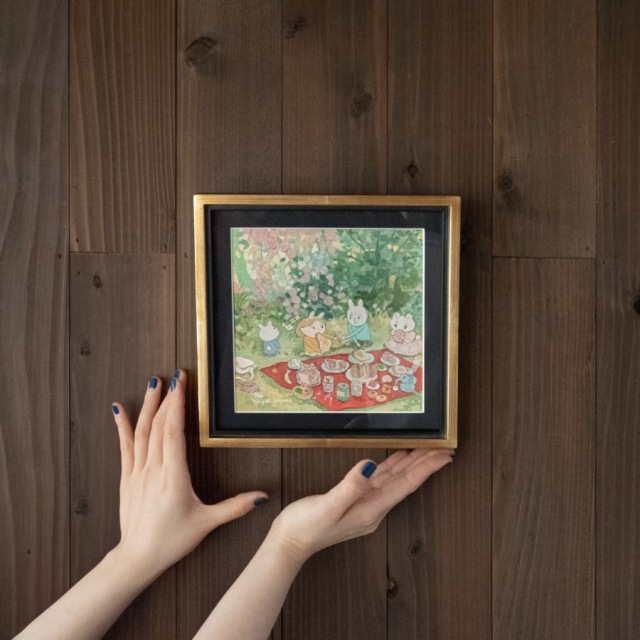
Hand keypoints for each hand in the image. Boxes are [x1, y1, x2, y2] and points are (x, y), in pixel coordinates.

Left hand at [109, 370, 267, 580]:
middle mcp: (153, 469)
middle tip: (175, 376)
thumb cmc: (171, 540)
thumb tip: (262, 496)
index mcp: (173, 476)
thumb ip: (235, 507)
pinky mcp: (127, 477)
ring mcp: (138, 471)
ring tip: (153, 383)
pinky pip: (124, 446)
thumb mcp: (207, 523)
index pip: (173, 432)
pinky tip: (118, 409)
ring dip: (148, 406)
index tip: (181, 384)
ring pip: (141, 431)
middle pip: (158, 425)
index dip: (177, 405)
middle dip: (167, 398)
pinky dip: (122, 426)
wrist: (137, 557)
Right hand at [268, 449, 453, 565]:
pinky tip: (397, 458)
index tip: (444, 455)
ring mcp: (364, 504)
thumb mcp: (327, 506)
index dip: (426, 469)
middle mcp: (372, 508)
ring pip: (394, 479)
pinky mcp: (354, 500)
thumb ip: (350, 487)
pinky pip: (380, 480)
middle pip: (405, 482)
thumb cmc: (305, 526)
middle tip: (444, 448)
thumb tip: (370, 466)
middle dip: (425, 464)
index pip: (405, 485)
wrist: (288, 543)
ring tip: (427, 449)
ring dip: (411, 464)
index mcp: (370, 510)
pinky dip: (392, 467)